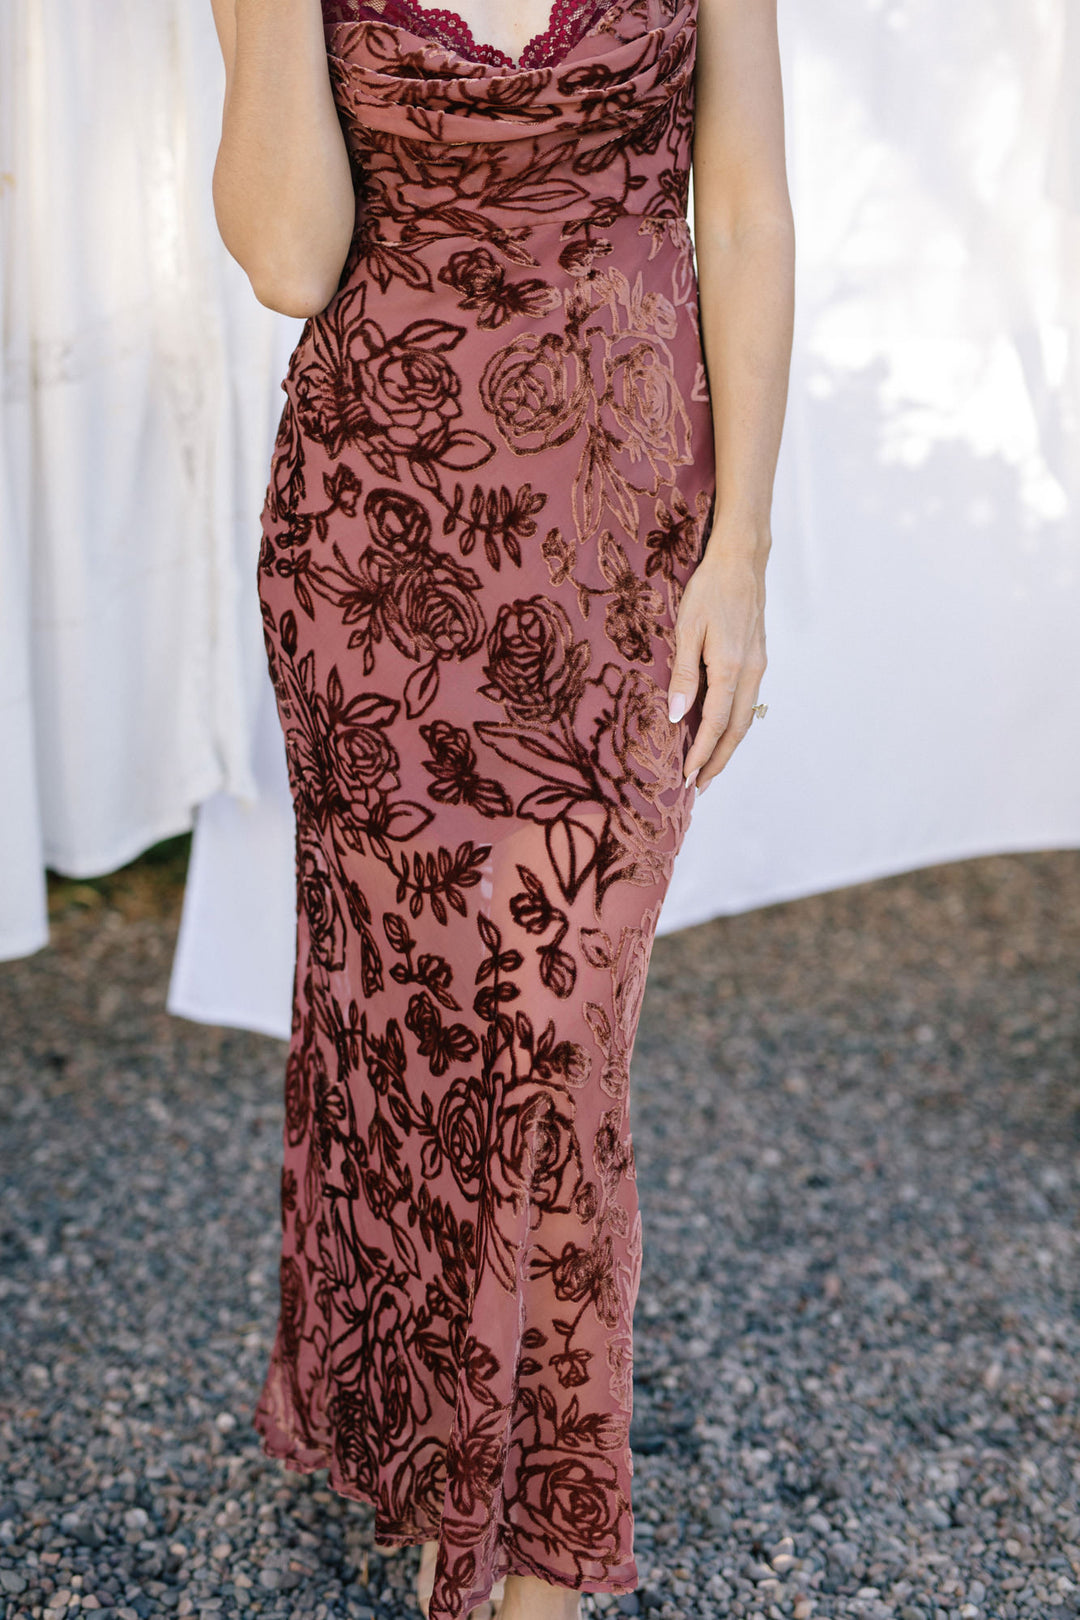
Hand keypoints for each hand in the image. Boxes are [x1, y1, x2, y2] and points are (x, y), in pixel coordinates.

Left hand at [665, 527, 767, 792]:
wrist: (741, 560)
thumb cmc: (709, 589)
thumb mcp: (687, 629)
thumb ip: (684, 675)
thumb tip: (678, 717)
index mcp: (730, 668)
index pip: (716, 724)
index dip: (702, 754)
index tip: (688, 777)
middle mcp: (750, 672)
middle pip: (737, 730)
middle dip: (718, 761)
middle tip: (699, 786)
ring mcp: (757, 666)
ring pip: (745, 718)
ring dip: (727, 746)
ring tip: (708, 767)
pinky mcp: (757, 659)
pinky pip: (746, 701)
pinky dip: (733, 724)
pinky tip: (718, 730)